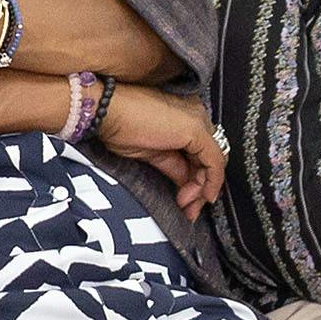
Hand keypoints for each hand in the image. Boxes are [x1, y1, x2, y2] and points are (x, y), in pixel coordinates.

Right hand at [85, 82, 226, 216]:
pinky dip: (212, 182)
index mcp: (184, 116)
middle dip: (201, 187)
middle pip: (210, 157)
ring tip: (187, 205)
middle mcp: (196, 115)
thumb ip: (173, 165)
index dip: (196, 179)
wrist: (106, 111)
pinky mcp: (197, 130)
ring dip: (203, 189)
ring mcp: (198, 121)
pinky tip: (203, 196)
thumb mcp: (151, 153)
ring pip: (214, 161)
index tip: (185, 198)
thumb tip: (185, 183)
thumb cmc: (119, 125)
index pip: (200, 152)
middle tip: (190, 208)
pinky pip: (214, 161)